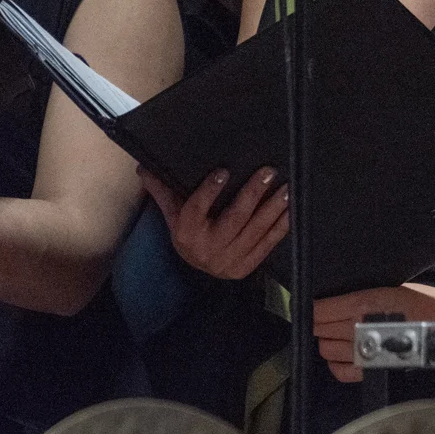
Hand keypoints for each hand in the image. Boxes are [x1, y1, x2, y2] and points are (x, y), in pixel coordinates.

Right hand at [144, 166, 288, 279]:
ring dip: (273, 208)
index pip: (195, 209)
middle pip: (234, 218)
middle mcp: (207, 248)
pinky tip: (291, 210)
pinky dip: (281, 226)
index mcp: (185, 232)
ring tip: (287, 188)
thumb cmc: (188, 231)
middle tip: (269, 172)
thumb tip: (143, 167)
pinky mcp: (246, 266)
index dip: (208, 191)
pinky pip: (268, 244)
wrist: (199, 265)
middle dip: (253, 194)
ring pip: (255, 230)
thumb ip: (163, 190)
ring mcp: (228, 260)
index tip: (224, 171)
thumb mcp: (173, 213)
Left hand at [313, 284, 434, 382]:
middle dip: (322, 322)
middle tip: (332, 318)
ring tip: (339, 335)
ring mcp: (361, 352)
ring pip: (325, 348)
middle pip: (319, 328)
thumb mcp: (389, 286)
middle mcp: (356, 327)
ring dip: (328, 341)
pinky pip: (338, 371)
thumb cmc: (420, 300)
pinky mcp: (368, 371)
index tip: (317, 305)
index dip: (314, 307)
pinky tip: (343, 354)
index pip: (318, 309)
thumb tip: (333, 297)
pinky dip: (335, 363)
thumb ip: (360, 293)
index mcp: (362, 302)